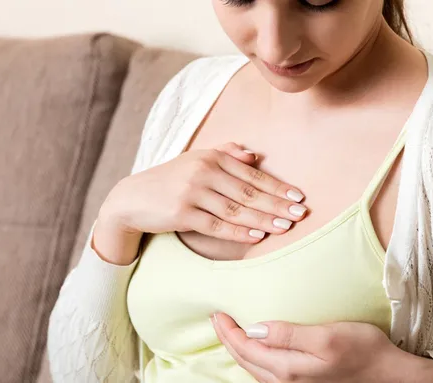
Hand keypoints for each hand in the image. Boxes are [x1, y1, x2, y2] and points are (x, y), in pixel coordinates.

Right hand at [97, 142, 307, 258]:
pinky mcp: (181, 214)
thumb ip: (226, 154)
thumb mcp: (196, 160)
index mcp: (211, 157)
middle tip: (300, 214)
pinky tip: (257, 237)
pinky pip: (216, 226)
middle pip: (248, 192)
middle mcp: (203, 172)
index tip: (298, 197)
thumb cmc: (171, 180)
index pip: (252, 174)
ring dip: (263, 220)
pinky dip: (238, 232)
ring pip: (236, 210)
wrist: (132, 198)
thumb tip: (254, 155)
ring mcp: (192, 193)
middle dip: (277, 204)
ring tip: (285, 227)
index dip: (277, 186)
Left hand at [211, 313, 432, 382]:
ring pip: (254, 368)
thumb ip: (288, 334)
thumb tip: (254, 329)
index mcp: (288, 369)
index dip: (228, 331)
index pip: (246, 349)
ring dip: (239, 350)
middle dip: (228, 340)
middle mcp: (286, 382)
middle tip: (217, 319)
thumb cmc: (363, 350)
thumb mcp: (327, 336)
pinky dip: (254, 358)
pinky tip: (256, 349)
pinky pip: (267, 372)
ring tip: (230, 332)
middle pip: (246, 361)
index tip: (217, 312)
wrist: (389, 375)